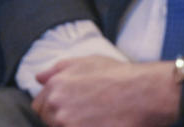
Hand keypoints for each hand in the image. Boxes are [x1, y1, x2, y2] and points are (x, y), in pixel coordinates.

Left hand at [31, 56, 178, 126]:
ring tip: (94, 118)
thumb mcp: (82, 62)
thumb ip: (55, 70)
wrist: (144, 93)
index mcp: (55, 87)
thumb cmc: (116, 75)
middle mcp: (58, 107)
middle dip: (61, 119)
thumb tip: (39, 79)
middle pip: (49, 122)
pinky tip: (101, 123)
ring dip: (74, 125)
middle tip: (83, 114)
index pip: (39, 108)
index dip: (51, 109)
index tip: (65, 109)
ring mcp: (71, 124)